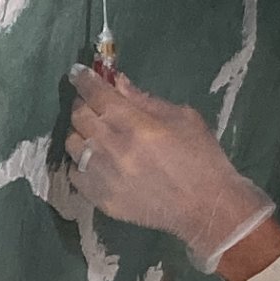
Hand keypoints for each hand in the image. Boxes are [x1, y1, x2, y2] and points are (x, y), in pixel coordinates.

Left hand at [63, 63, 277, 273]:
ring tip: (95, 133)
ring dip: (81, 133)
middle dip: (83, 103)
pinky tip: (97, 161)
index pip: (96, 94)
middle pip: (79, 116)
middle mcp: (112, 148)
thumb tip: (118, 83)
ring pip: (73, 144)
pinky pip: (76, 174)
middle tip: (93, 103)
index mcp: (135, 124)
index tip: (78, 73)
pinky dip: (82, 163)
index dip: (84, 79)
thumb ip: (145, 100)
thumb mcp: (183, 117)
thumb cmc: (201, 157)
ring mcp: (103, 175)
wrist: (206, 207)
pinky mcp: (100, 198)